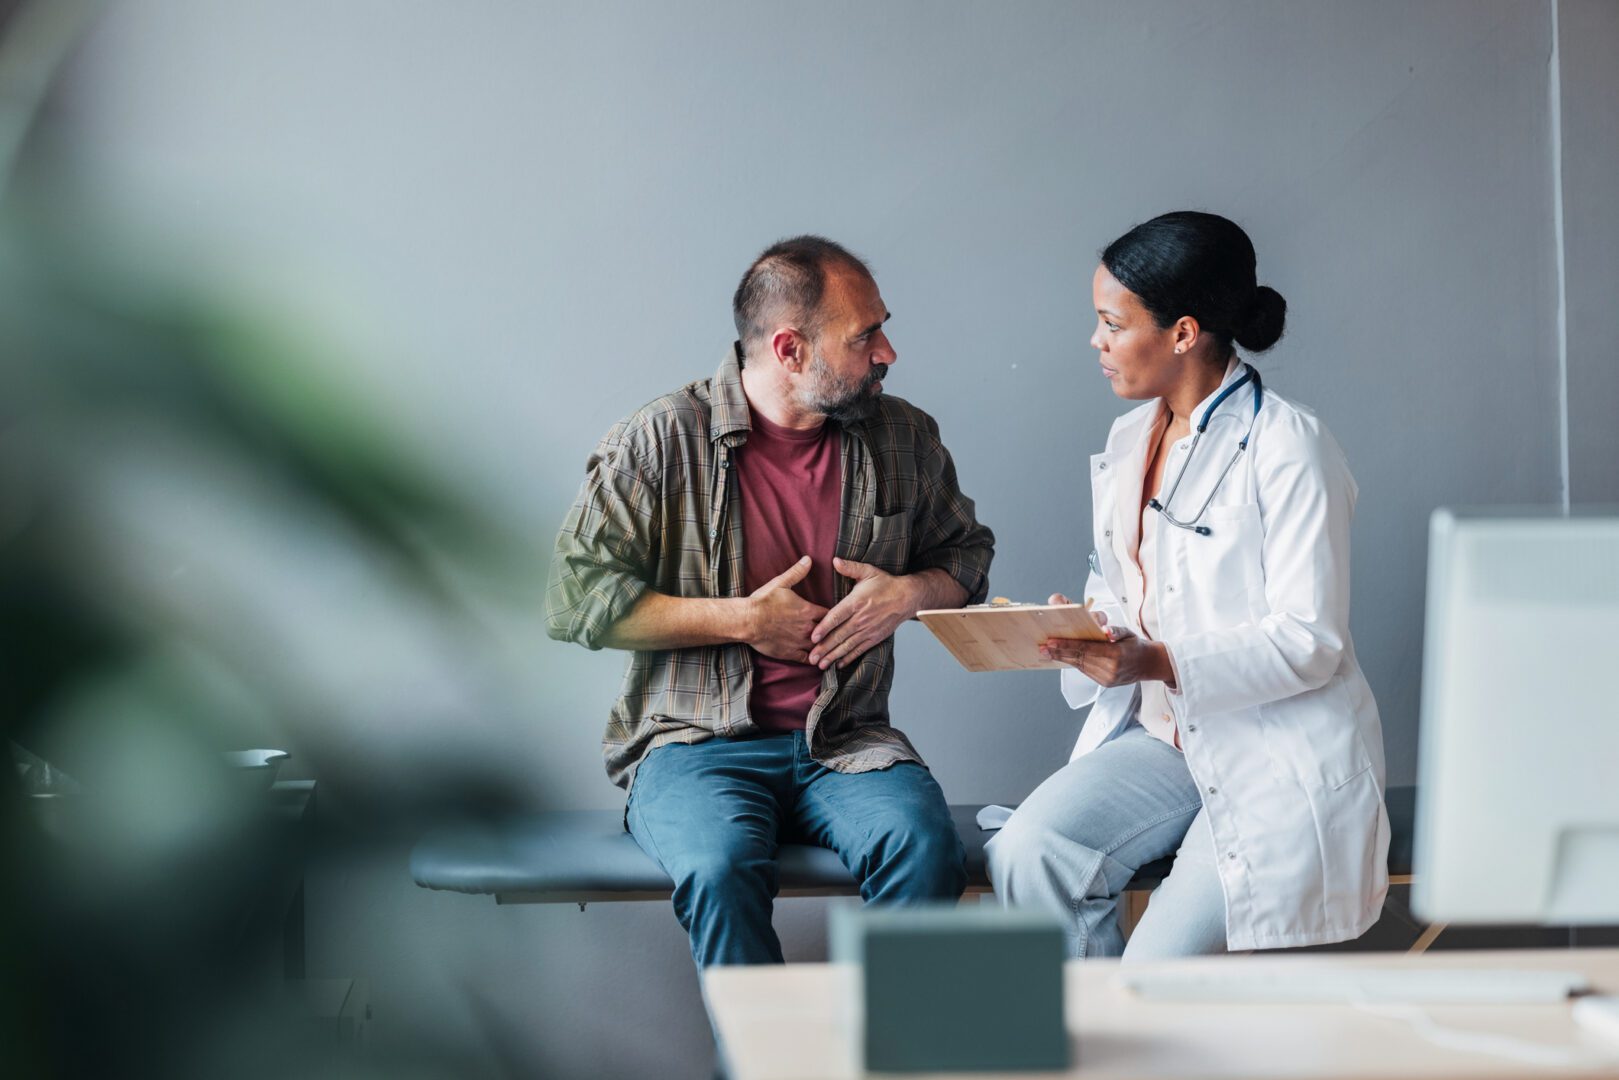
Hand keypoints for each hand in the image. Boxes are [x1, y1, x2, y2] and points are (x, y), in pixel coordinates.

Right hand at [747, 556, 828, 662]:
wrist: (748, 621)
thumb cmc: (763, 601)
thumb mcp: (780, 583)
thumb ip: (797, 572)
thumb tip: (809, 559)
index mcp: (807, 610)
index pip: (830, 614)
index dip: (835, 615)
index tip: (838, 615)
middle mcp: (807, 627)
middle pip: (828, 632)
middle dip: (833, 631)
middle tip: (840, 632)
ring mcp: (799, 642)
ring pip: (819, 647)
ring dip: (825, 646)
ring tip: (832, 648)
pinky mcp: (790, 653)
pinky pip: (806, 659)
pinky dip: (813, 660)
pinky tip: (817, 661)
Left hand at [807, 558, 918, 669]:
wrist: (907, 597)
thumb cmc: (886, 583)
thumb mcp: (868, 571)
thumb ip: (850, 567)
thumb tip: (835, 560)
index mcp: (856, 602)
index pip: (836, 617)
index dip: (823, 628)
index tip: (813, 637)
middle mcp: (861, 618)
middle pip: (839, 636)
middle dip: (824, 648)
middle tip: (811, 658)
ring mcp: (868, 630)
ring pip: (847, 646)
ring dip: (833, 656)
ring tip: (820, 665)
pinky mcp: (874, 637)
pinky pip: (859, 650)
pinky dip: (848, 658)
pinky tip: (838, 664)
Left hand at [1037, 597, 1173, 687]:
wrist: (1149, 665)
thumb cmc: (1136, 645)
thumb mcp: (1128, 633)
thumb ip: (1116, 631)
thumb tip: (1106, 631)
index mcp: (1116, 654)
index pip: (1086, 648)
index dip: (1066, 645)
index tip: (1051, 642)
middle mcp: (1110, 669)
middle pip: (1079, 658)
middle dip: (1059, 652)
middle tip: (1043, 647)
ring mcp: (1107, 678)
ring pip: (1080, 666)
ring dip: (1063, 659)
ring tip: (1048, 652)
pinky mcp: (1105, 683)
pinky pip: (1085, 671)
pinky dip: (1073, 663)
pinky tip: (1063, 657)